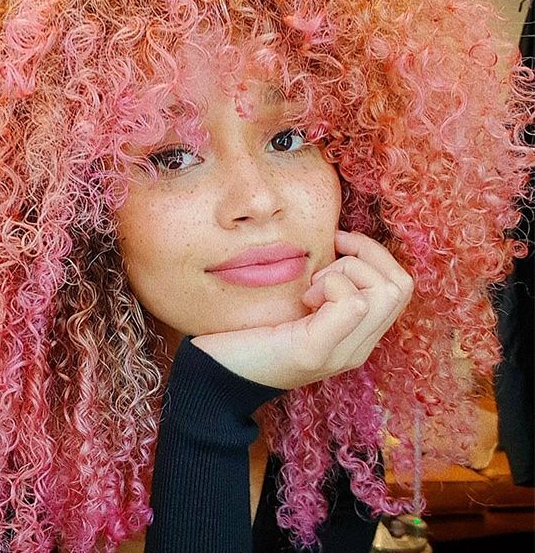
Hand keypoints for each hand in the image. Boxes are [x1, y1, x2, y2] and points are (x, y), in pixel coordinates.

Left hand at [190, 230, 413, 389]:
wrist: (216, 375)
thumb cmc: (250, 333)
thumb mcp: (296, 306)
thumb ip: (322, 286)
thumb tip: (335, 241)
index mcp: (355, 336)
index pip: (400, 286)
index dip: (374, 254)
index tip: (337, 244)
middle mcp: (357, 348)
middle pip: (401, 286)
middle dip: (365, 257)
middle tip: (322, 268)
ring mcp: (341, 353)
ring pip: (385, 292)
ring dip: (346, 272)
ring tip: (311, 288)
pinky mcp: (316, 350)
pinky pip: (353, 304)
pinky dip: (331, 286)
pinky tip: (305, 299)